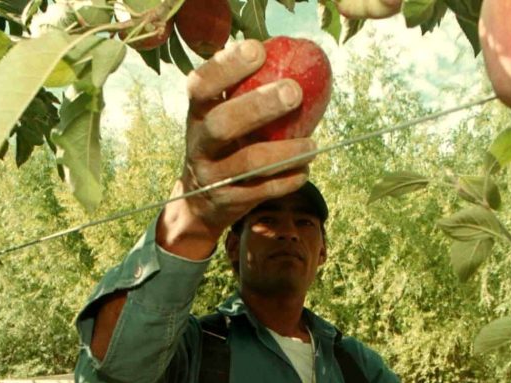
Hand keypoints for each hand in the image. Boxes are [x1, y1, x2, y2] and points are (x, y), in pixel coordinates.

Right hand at [158, 39, 316, 258]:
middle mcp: (199, 144)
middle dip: (259, 106)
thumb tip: (289, 58)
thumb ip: (242, 94)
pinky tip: (304, 171)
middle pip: (221, 124)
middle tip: (294, 92)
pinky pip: (262, 190)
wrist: (199, 203)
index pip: (201, 85)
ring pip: (248, 163)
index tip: (257, 50)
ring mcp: (211, 175)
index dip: (225, 67)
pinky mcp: (227, 200)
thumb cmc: (222, 147)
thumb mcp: (219, 118)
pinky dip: (287, 180)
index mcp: (197, 114)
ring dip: (285, 152)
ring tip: (313, 145)